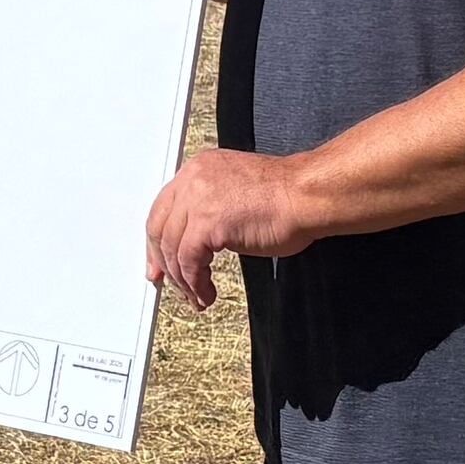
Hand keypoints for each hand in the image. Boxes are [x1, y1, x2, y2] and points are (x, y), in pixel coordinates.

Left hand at [144, 146, 307, 307]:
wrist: (306, 196)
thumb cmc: (285, 197)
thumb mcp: (236, 191)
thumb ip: (210, 207)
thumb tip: (195, 240)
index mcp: (199, 168)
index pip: (164, 207)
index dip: (158, 239)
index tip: (159, 260)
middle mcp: (193, 179)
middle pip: (159, 227)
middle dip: (161, 261)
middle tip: (165, 281)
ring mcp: (198, 200)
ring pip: (172, 249)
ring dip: (183, 279)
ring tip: (197, 295)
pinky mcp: (207, 223)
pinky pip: (189, 262)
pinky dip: (195, 283)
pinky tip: (206, 293)